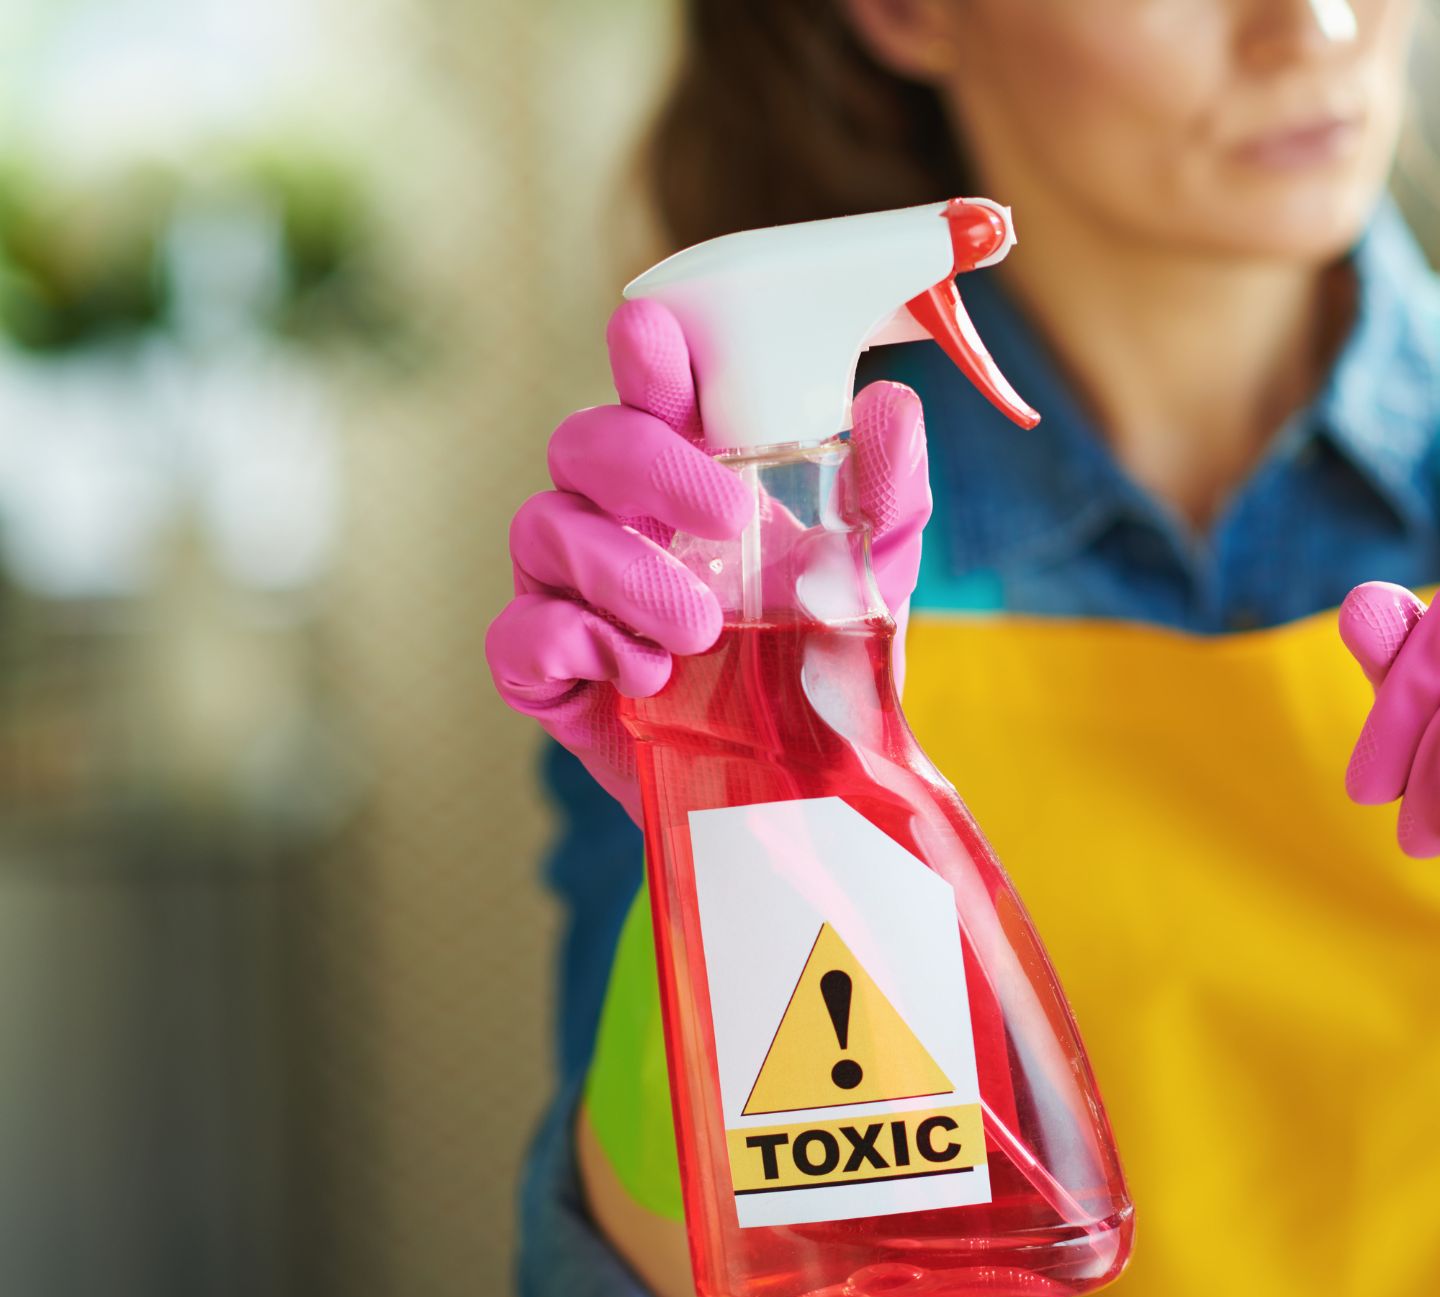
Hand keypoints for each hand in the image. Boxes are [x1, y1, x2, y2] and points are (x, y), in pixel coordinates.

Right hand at [485, 299, 932, 819]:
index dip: (642, 355)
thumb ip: (885, 496)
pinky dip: (576, 641)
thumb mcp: (870, 577)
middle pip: (583, 443)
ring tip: (702, 629)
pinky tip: (645, 670)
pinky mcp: (547, 673)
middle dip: (649, 466)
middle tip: (733, 520)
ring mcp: (569, 589)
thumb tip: (893, 406)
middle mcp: (614, 516)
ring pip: (545, 529)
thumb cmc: (817, 658)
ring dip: (628, 571)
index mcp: (685, 473)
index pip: (648, 389)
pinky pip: (520, 634)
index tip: (655, 339)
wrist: (794, 787)